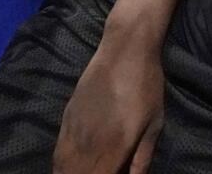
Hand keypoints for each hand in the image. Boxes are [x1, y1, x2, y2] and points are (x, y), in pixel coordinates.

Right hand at [53, 27, 164, 173]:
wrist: (124, 51)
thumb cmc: (146, 87)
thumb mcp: (153, 125)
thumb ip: (141, 160)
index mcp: (114, 148)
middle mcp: (89, 144)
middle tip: (100, 173)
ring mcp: (74, 131)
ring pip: (63, 168)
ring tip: (83, 172)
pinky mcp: (67, 118)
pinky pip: (58, 152)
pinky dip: (61, 166)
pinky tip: (67, 169)